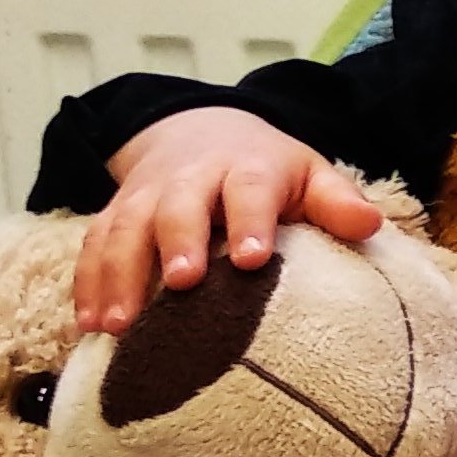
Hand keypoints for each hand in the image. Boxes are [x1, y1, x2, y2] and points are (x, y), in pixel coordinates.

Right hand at [75, 108, 383, 334]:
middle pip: (179, 205)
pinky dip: (87, 284)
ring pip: (125, 229)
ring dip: (119, 275)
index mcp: (246, 168)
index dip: (249, 220)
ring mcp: (145, 197)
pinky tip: (87, 326)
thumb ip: (336, 202)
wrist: (201, 130)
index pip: (249, 189)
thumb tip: (370, 225)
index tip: (253, 258)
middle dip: (178, 242)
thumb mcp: (308, 174)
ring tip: (120, 326)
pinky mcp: (114, 216)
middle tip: (184, 283)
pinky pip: (93, 247)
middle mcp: (190, 179)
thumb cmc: (267, 171)